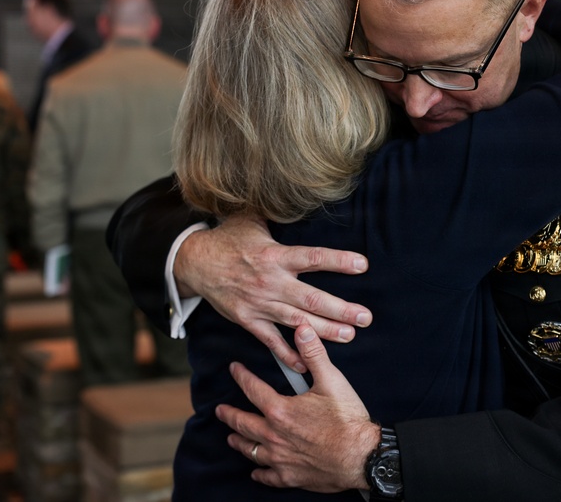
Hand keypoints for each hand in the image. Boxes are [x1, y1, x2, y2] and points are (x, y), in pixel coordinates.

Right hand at [174, 214, 372, 371]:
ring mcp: (260, 303)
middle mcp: (271, 281)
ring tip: (349, 335)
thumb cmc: (228, 239)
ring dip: (325, 331)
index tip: (362, 265)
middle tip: (365, 317)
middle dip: (341, 309)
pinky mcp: (248, 320)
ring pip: (298, 321)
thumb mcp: (252, 220)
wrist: (195, 262)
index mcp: (276, 256)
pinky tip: (306, 362)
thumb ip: (277, 215)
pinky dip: (288, 353)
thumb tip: (297, 197)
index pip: (313, 258)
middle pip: (312, 299)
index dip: (338, 261)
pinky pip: (271, 340)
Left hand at [216, 324, 378, 491]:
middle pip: (243, 424)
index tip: (234, 369)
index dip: (242, 376)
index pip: (253, 390)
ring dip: (240, 442)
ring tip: (232, 438)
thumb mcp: (332, 381)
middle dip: (229, 415)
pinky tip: (256, 471)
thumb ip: (314, 354)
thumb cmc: (347, 420)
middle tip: (220, 410)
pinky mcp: (290, 476)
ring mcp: (280, 458)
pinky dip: (260, 472)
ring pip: (251, 450)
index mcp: (280, 410)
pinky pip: (267, 476)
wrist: (361, 456)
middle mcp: (274, 435)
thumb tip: (302, 330)